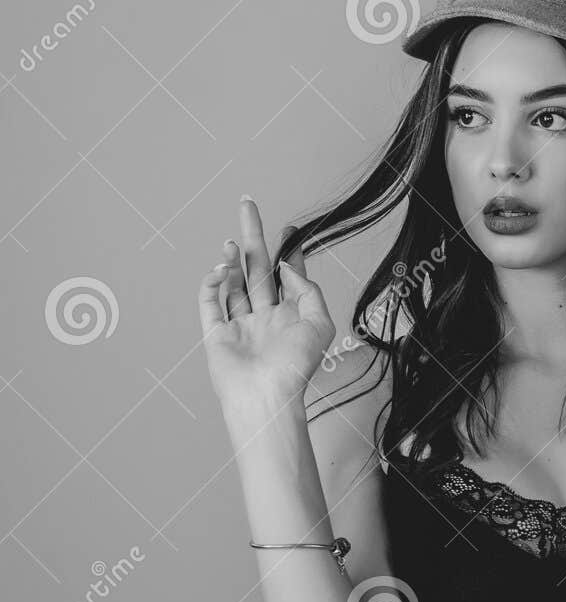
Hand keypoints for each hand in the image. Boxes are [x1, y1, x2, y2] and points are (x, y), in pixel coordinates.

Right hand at [198, 196, 334, 414]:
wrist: (267, 397)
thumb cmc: (296, 368)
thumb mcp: (320, 324)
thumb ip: (308, 290)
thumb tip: (288, 267)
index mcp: (290, 317)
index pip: (288, 276)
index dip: (288, 251)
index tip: (289, 228)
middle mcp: (264, 318)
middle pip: (256, 268)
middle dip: (253, 236)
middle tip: (248, 205)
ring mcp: (239, 325)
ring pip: (233, 282)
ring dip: (232, 259)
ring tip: (233, 243)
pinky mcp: (216, 333)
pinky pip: (210, 301)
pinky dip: (211, 281)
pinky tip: (220, 268)